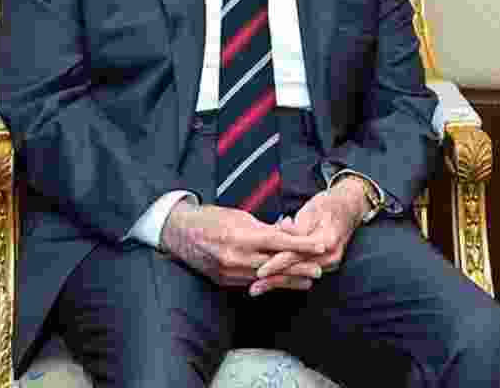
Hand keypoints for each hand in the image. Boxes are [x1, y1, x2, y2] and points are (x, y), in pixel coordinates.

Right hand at [160, 201, 327, 290]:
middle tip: (320, 270)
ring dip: (288, 280)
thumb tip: (290, 230)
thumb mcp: (241, 217)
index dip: (301, 245)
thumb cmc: (212, 219)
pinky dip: (269, 282)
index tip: (320, 246)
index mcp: (240, 236)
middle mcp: (235, 257)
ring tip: (308, 280)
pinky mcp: (223, 281)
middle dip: (299, 268)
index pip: (278, 242)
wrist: (178, 234)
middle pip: (274, 265)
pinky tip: (283, 283)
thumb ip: (266, 227)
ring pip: (265, 278)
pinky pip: (251, 282)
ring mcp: (228, 272)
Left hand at [251, 178, 366, 295]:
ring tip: (257, 288)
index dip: (278, 263)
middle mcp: (331, 256)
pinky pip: (304, 273)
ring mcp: (330, 263)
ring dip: (278, 282)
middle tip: (254, 287)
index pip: (298, 255)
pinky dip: (287, 278)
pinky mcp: (325, 265)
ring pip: (300, 276)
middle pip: (298, 271)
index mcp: (328, 240)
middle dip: (275, 280)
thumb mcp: (313, 209)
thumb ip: (297, 225)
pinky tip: (270, 282)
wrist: (350, 208)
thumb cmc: (329, 205)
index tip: (260, 271)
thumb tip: (282, 229)